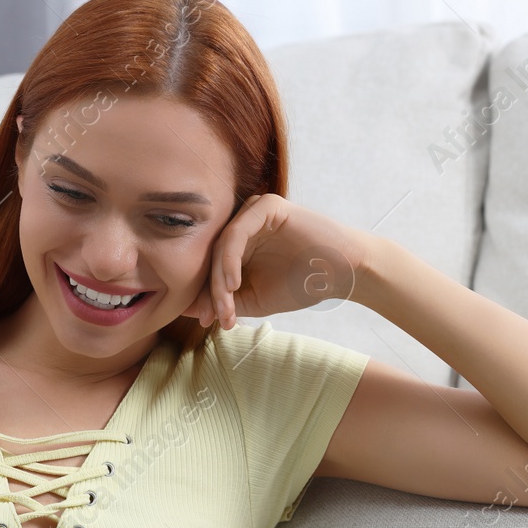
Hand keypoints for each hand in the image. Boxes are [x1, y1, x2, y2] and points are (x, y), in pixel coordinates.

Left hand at [185, 193, 370, 329]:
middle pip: (210, 256)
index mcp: (237, 242)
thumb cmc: (301, 285)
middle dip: (209, 290)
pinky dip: (230, 259)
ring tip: (224, 305)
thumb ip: (222, 300)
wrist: (343, 274)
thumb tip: (184, 307)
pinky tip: (233, 282)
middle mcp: (241, 224)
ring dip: (218, 279)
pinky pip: (237, 232)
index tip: (205, 321)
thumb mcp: (253, 300)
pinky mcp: (267, 206)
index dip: (203, 294)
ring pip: (220, 245)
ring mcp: (253, 212)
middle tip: (211, 317)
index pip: (208, 266)